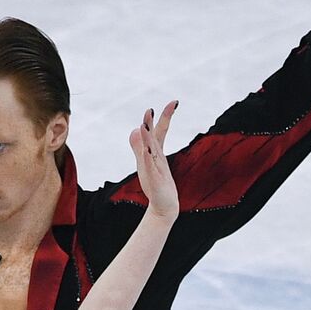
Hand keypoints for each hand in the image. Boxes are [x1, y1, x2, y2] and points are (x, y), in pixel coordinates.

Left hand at [128, 100, 177, 220]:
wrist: (164, 207)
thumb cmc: (156, 185)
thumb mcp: (145, 162)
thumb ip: (139, 146)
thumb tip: (134, 129)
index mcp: (156, 153)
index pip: (161, 131)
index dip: (165, 117)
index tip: (175, 102)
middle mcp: (158, 158)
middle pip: (159, 137)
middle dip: (163, 120)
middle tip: (172, 103)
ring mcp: (157, 169)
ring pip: (153, 151)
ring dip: (149, 138)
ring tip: (144, 124)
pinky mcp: (155, 181)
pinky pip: (151, 168)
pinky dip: (147, 159)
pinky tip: (145, 151)